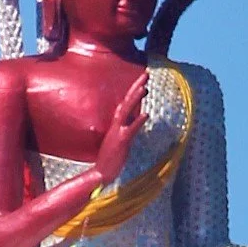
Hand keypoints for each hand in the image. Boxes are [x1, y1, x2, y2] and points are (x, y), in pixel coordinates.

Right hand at [93, 70, 148, 186]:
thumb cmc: (111, 158)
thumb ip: (128, 127)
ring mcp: (118, 132)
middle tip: (147, 73)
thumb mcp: (120, 139)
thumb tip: (138, 117)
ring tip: (145, 87)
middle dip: (137, 86)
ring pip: (127, 111)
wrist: (100, 173)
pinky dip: (138, 122)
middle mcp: (116, 124)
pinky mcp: (121, 142)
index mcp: (116, 123)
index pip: (126, 102)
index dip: (134, 90)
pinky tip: (146, 114)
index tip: (143, 79)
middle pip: (127, 101)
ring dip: (135, 98)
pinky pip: (131, 130)